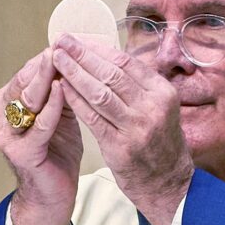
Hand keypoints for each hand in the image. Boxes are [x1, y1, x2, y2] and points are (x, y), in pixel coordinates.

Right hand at [0, 50, 81, 224]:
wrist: (53, 197)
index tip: (70, 40)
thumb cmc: (57, 153)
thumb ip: (61, 90)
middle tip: (65, 43)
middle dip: (47, 62)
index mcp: (8, 103)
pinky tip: (62, 91)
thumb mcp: (59, 114)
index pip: (28, 72)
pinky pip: (38, 125)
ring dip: (46, 78)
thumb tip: (77, 56)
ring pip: (29, 99)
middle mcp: (1, 116)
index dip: (49, 57)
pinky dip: (51, 107)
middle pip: (25, 82)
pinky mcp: (20, 152)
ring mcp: (7, 135)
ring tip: (61, 59)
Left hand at [52, 35, 193, 224]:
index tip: (79, 39)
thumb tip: (107, 58)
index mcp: (163, 93)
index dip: (98, 49)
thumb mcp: (160, 109)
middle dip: (82, 55)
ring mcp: (137, 128)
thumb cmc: (159, 144)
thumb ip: (138, 86)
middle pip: (111, 73)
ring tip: (55, 59)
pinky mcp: (121, 147)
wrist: (168, 185)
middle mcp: (153, 107)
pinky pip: (92, 118)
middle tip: (61, 41)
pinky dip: (75, 101)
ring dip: (74, 73)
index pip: (126, 62)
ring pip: (99, 92)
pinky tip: (61, 89)